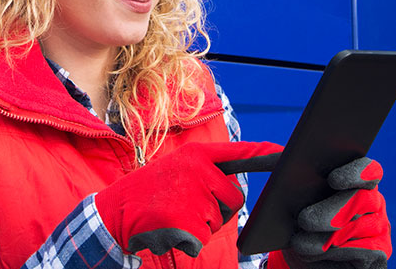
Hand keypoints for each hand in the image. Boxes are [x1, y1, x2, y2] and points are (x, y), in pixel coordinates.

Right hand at [95, 141, 284, 256]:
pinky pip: (202, 239)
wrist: (113, 212)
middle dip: (220, 210)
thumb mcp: (176, 169)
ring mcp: (192, 196)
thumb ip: (204, 172)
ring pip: (217, 222)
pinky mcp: (186, 223)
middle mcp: (198, 171)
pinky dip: (187, 241)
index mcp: (196, 155)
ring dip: (200, 226)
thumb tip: (234, 188)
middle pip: (235, 199)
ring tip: (171, 215)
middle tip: (187, 206)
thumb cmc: (148, 192)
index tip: (282, 153)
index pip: (238, 154)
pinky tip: (167, 229)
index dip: (263, 155)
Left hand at [274, 157, 389, 268]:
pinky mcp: (378, 256)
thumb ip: (275, 171)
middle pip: (363, 199)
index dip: (354, 172)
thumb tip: (248, 162)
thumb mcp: (287, 194)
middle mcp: (374, 202)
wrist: (309, 259)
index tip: (332, 179)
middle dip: (333, 210)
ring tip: (299, 243)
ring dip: (325, 239)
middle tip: (304, 220)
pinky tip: (312, 256)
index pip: (368, 169)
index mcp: (358, 180)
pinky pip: (361, 254)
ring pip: (357, 230)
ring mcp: (378, 229)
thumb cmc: (300, 221)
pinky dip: (334, 256)